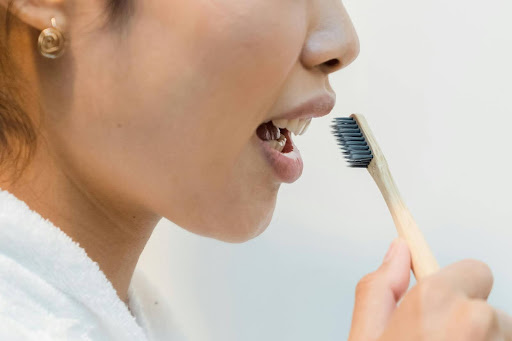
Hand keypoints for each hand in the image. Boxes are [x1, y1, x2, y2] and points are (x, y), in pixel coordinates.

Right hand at [348, 238, 511, 340]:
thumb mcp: (365, 337)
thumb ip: (378, 289)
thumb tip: (397, 252)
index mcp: (436, 302)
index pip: (475, 270)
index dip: (455, 288)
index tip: (449, 294)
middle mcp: (476, 321)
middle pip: (486, 307)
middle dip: (466, 323)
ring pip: (499, 333)